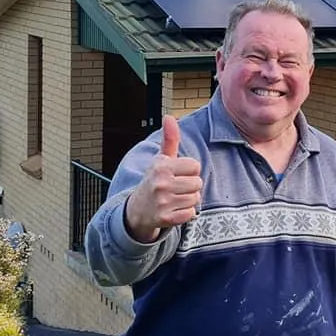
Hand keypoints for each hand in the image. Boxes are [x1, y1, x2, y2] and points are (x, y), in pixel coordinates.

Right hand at [124, 116, 202, 243]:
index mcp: (161, 166)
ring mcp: (162, 202)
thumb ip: (170, 139)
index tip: (177, 174)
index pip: (195, 166)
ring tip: (174, 198)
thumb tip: (169, 116)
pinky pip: (190, 214)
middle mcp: (160, 183)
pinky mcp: (166, 219)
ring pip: (195, 199)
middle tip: (176, 188)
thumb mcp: (161, 159)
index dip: (190, 171)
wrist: (137, 210)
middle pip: (198, 183)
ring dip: (188, 200)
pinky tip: (173, 210)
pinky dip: (185, 213)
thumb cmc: (155, 180)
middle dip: (190, 186)